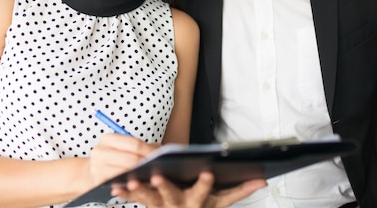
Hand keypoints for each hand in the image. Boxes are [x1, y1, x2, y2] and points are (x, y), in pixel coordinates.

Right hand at [88, 134, 157, 186]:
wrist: (88, 173)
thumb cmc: (111, 158)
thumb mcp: (122, 147)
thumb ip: (140, 146)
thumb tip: (161, 149)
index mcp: (108, 139)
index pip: (134, 144)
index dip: (149, 151)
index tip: (162, 156)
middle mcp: (100, 151)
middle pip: (131, 159)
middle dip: (147, 164)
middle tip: (159, 168)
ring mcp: (97, 167)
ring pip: (125, 171)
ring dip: (140, 174)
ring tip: (151, 176)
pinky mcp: (97, 181)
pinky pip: (118, 183)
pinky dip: (130, 183)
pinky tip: (138, 183)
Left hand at [111, 171, 266, 207]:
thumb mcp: (221, 203)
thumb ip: (239, 191)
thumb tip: (262, 181)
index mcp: (197, 201)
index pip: (204, 191)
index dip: (206, 183)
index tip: (209, 172)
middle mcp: (179, 206)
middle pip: (172, 195)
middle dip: (165, 185)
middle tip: (158, 175)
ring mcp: (162, 207)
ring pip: (149, 199)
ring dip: (139, 191)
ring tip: (130, 181)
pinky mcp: (148, 206)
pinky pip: (135, 200)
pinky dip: (124, 194)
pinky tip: (115, 186)